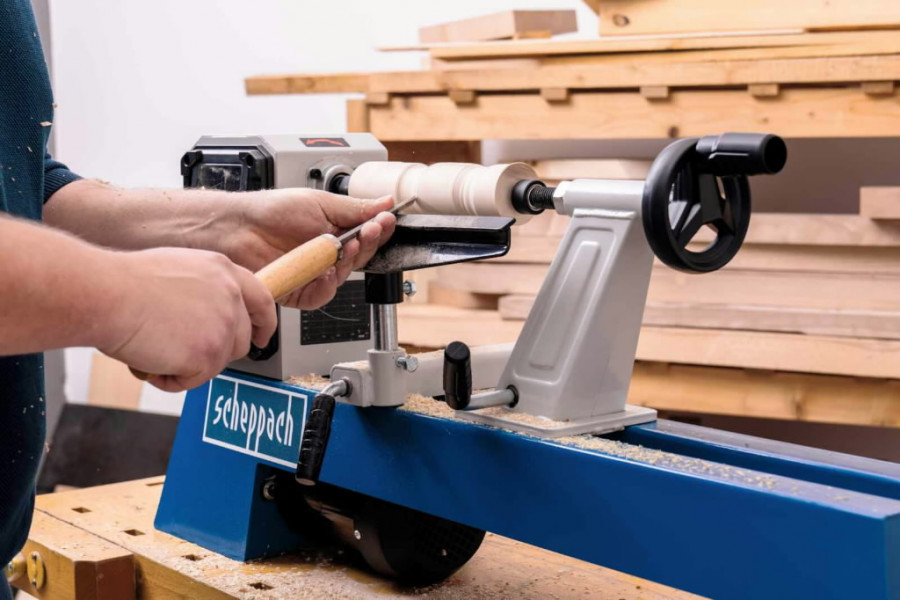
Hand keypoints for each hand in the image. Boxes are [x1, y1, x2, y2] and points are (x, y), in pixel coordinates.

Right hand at [99, 248, 276, 391]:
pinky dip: (169, 378)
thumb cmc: (124, 282)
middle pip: (239, 341)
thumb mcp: (178, 269)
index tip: (261, 338)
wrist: (105, 294)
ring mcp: (222, 327)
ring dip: (186, 365)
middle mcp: (230, 297)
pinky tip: (149, 359)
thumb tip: (203, 315)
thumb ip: (203, 290)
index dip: (264, 324)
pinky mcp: (208, 355)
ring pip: (215, 364)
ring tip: (154, 347)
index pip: (261, 301)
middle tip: (183, 353)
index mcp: (224, 271)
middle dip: (214, 353)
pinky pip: (193, 380)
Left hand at [224, 189, 396, 308]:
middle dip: (367, 244)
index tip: (384, 221)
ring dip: (347, 263)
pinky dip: (325, 285)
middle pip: (361, 258)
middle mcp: (326, 254)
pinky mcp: (299, 290)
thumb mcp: (320, 203)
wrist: (240, 227)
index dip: (378, 230)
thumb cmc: (272, 211)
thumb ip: (355, 208)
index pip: (367, 236)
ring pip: (344, 278)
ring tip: (343, 247)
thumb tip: (384, 202)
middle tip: (367, 232)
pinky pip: (321, 296)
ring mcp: (313, 273)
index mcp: (335, 232)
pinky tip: (324, 271)